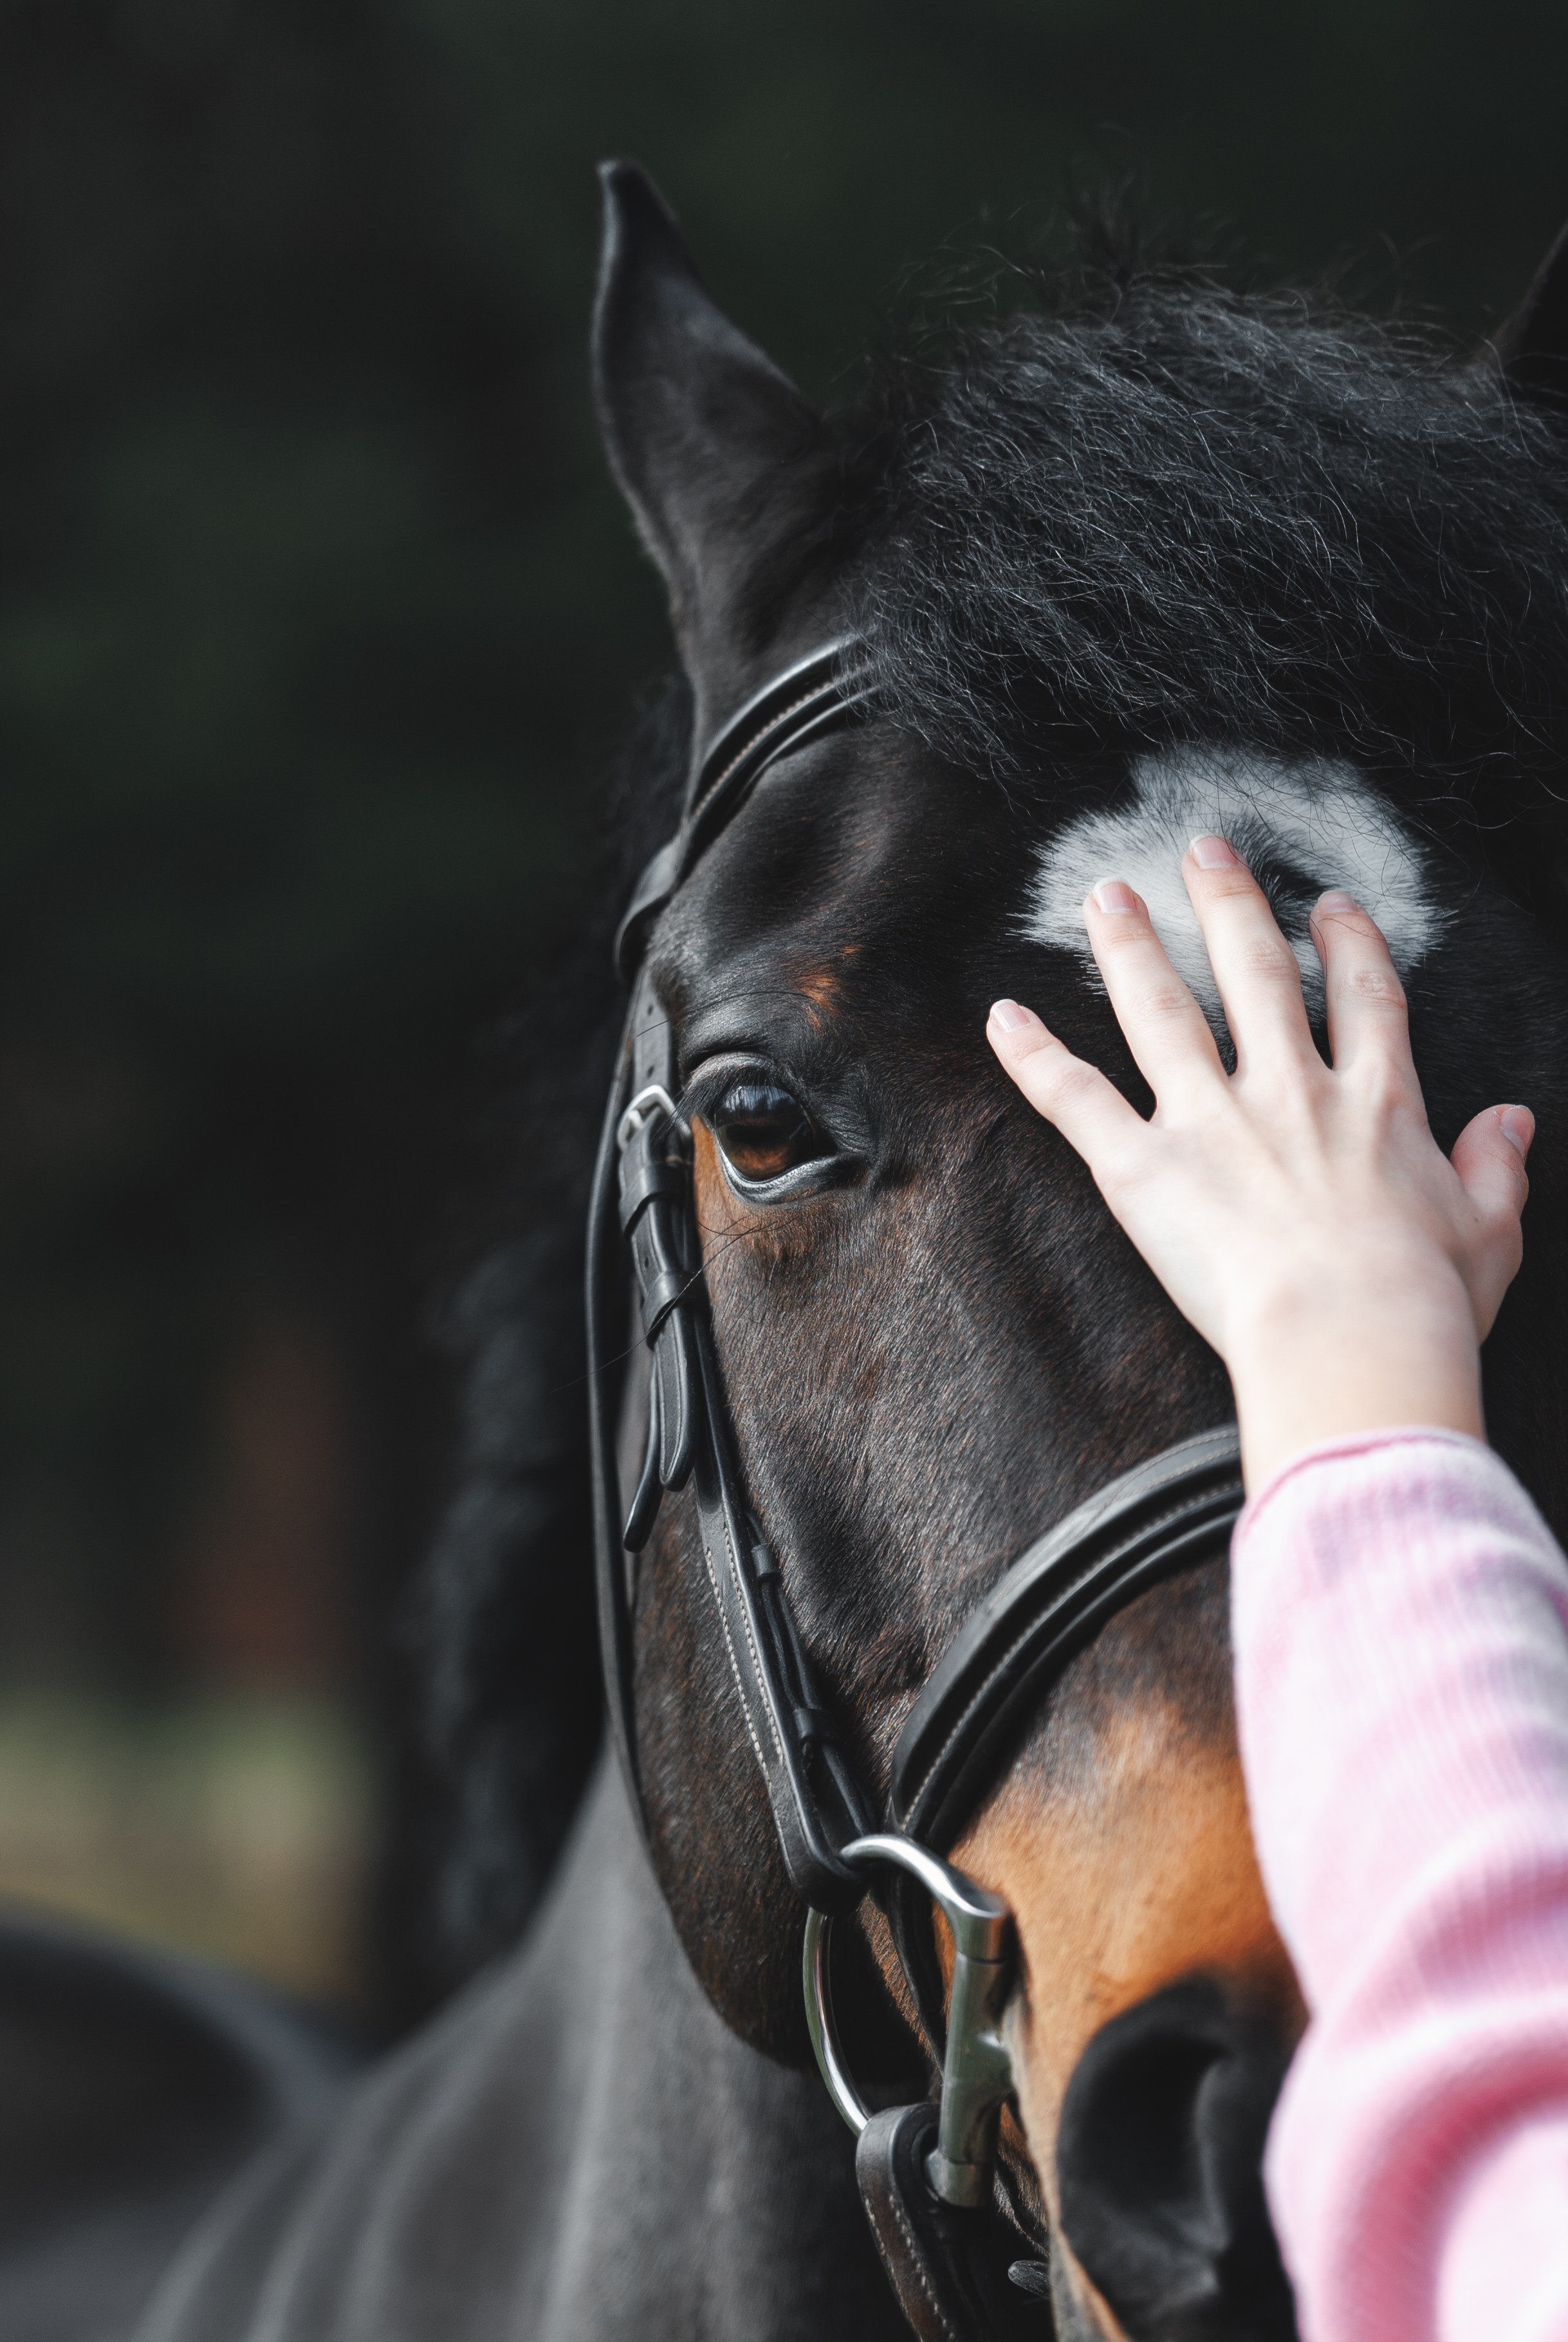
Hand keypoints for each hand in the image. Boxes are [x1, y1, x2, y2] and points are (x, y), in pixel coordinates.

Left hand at [987, 835, 1532, 1489]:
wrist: (1351, 1336)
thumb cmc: (1423, 1300)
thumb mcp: (1489, 1231)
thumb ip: (1497, 1169)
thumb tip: (1514, 1122)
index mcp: (1376, 1105)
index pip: (1365, 1001)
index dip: (1350, 945)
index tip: (1332, 906)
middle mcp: (1289, 1092)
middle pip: (1255, 975)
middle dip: (1229, 905)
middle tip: (1204, 851)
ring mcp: (1212, 1121)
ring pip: (1161, 1012)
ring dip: (1129, 948)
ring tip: (1105, 895)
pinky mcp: (1145, 1166)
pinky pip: (1076, 1099)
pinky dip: (1034, 1058)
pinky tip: (1002, 1018)